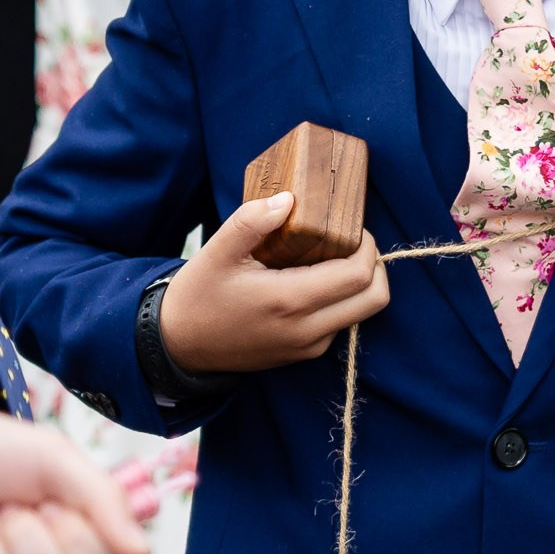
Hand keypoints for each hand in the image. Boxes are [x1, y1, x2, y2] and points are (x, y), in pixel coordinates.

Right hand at [159, 196, 389, 376]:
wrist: (180, 346)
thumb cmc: (198, 296)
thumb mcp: (216, 252)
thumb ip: (251, 222)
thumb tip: (288, 199)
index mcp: (289, 301)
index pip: (359, 274)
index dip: (367, 245)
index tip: (352, 226)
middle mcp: (307, 330)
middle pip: (375, 298)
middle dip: (374, 264)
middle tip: (353, 242)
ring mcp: (308, 346)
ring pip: (361, 312)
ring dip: (358, 283)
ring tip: (331, 258)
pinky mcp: (305, 354)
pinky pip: (341, 323)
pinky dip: (341, 300)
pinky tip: (313, 280)